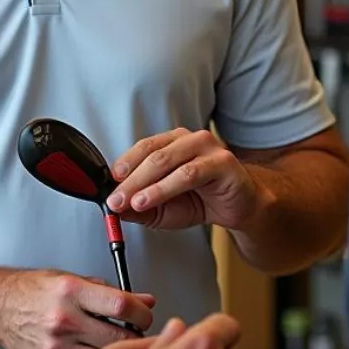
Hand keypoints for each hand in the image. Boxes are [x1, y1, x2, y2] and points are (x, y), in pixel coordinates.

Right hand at [0, 266, 154, 348]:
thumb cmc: (35, 291)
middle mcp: (63, 321)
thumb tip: (145, 301)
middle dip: (137, 336)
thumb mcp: (73, 279)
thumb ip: (110, 292)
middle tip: (140, 333)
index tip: (146, 314)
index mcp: (71, 292)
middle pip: (118, 337)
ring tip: (123, 346)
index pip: (121, 306)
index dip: (143, 312)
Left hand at [107, 128, 261, 231]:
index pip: (142, 148)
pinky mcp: (222, 162)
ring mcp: (207, 148)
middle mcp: (189, 140)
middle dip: (129, 180)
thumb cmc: (203, 200)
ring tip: (130, 201)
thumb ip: (140, 206)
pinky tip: (150, 199)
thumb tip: (115, 207)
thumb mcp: (164, 208)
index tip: (106, 187)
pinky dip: (165, 187)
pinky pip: (189, 173)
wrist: (242, 207)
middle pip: (152, 155)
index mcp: (173, 143)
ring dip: (145, 184)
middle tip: (114, 199)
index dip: (123, 166)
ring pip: (167, 161)